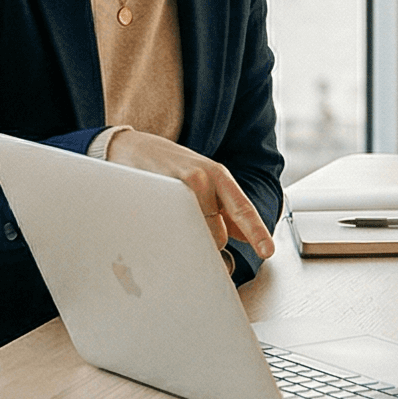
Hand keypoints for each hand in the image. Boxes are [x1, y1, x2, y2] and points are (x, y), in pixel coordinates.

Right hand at [102, 130, 275, 259]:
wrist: (131, 147)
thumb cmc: (169, 168)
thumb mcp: (204, 182)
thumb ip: (224, 209)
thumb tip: (245, 235)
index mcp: (219, 176)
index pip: (243, 209)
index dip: (257, 232)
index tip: (267, 251)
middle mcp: (204, 177)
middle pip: (218, 234)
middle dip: (208, 241)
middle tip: (190, 226)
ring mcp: (182, 185)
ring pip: (196, 235)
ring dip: (187, 237)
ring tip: (171, 216)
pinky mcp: (160, 193)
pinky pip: (174, 230)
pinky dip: (170, 232)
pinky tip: (160, 216)